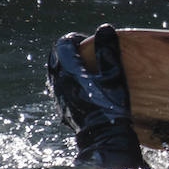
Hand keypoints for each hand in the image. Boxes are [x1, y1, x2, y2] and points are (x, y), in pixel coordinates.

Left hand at [46, 24, 145, 168]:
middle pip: (54, 58)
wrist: (103, 140)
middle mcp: (58, 84)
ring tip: (83, 66)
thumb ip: (108, 51)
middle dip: (67, 51)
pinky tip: (82, 85)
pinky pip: (58, 87)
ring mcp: (58, 97)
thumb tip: (104, 28)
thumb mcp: (114, 77)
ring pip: (54, 73)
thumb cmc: (111, 108)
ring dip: (65, 66)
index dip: (74, 38)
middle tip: (84, 50)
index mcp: (68, 72)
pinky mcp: (62, 108)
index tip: (87, 39)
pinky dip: (66, 79)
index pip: (63, 45)